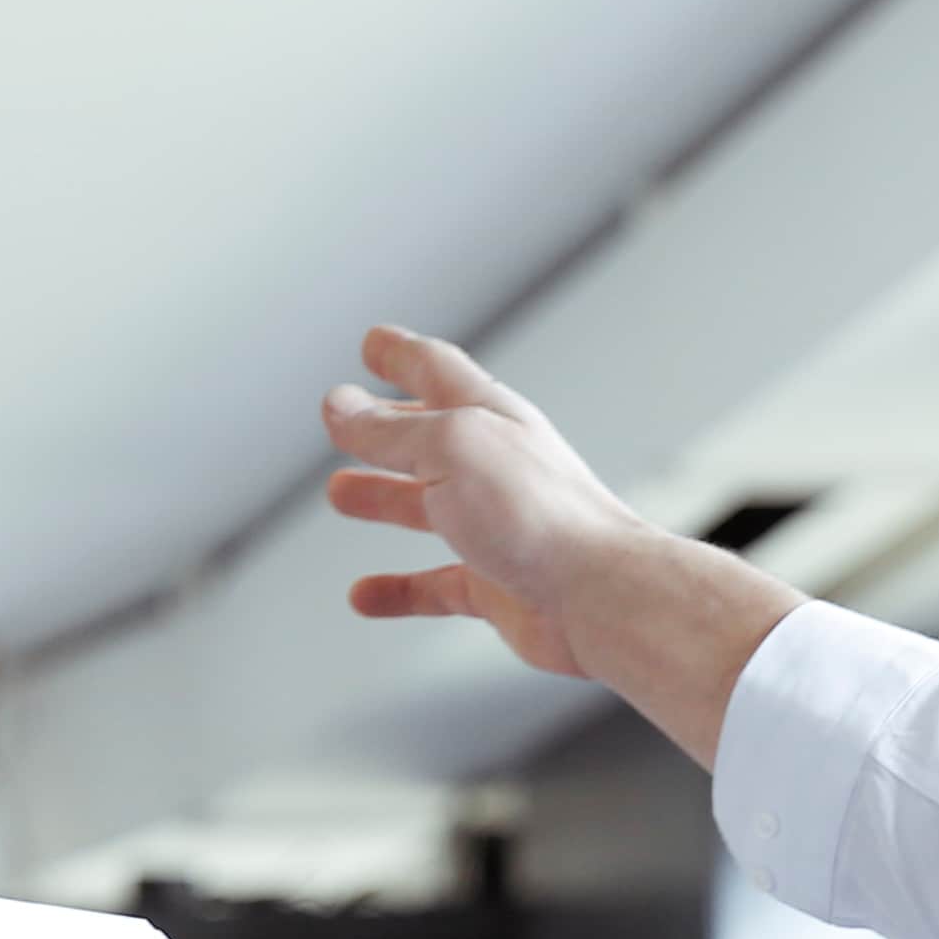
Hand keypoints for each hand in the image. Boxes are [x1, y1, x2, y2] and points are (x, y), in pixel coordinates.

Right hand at [319, 322, 799, 765]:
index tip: (373, 342)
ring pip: (428, 506)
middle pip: (429, 436)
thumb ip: (390, 430)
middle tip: (343, 418)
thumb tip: (338, 406)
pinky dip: (397, 588)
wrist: (601, 597)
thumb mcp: (450, 449)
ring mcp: (497, 527)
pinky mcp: (496, 584)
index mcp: (490, 419)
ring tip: (341, 493)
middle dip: (383, 425)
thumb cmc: (540, 514)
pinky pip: (436, 584)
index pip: (437, 370)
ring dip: (383, 497)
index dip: (401, 353)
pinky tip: (365, 596)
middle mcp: (495, 467)